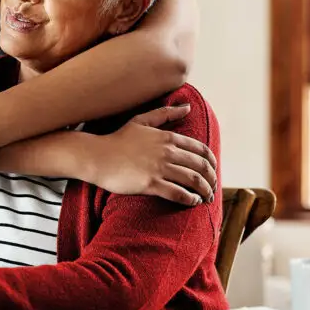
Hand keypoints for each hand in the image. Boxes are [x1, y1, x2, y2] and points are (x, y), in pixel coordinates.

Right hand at [85, 104, 217, 205]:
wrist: (96, 156)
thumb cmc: (117, 140)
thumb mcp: (141, 121)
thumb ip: (165, 114)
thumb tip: (187, 107)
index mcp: (167, 137)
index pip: (201, 150)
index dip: (212, 163)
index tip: (212, 172)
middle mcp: (167, 151)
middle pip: (201, 167)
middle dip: (212, 179)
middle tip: (213, 188)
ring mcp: (159, 168)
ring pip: (193, 181)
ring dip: (205, 191)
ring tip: (206, 198)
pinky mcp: (150, 184)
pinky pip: (178, 193)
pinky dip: (190, 199)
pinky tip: (192, 201)